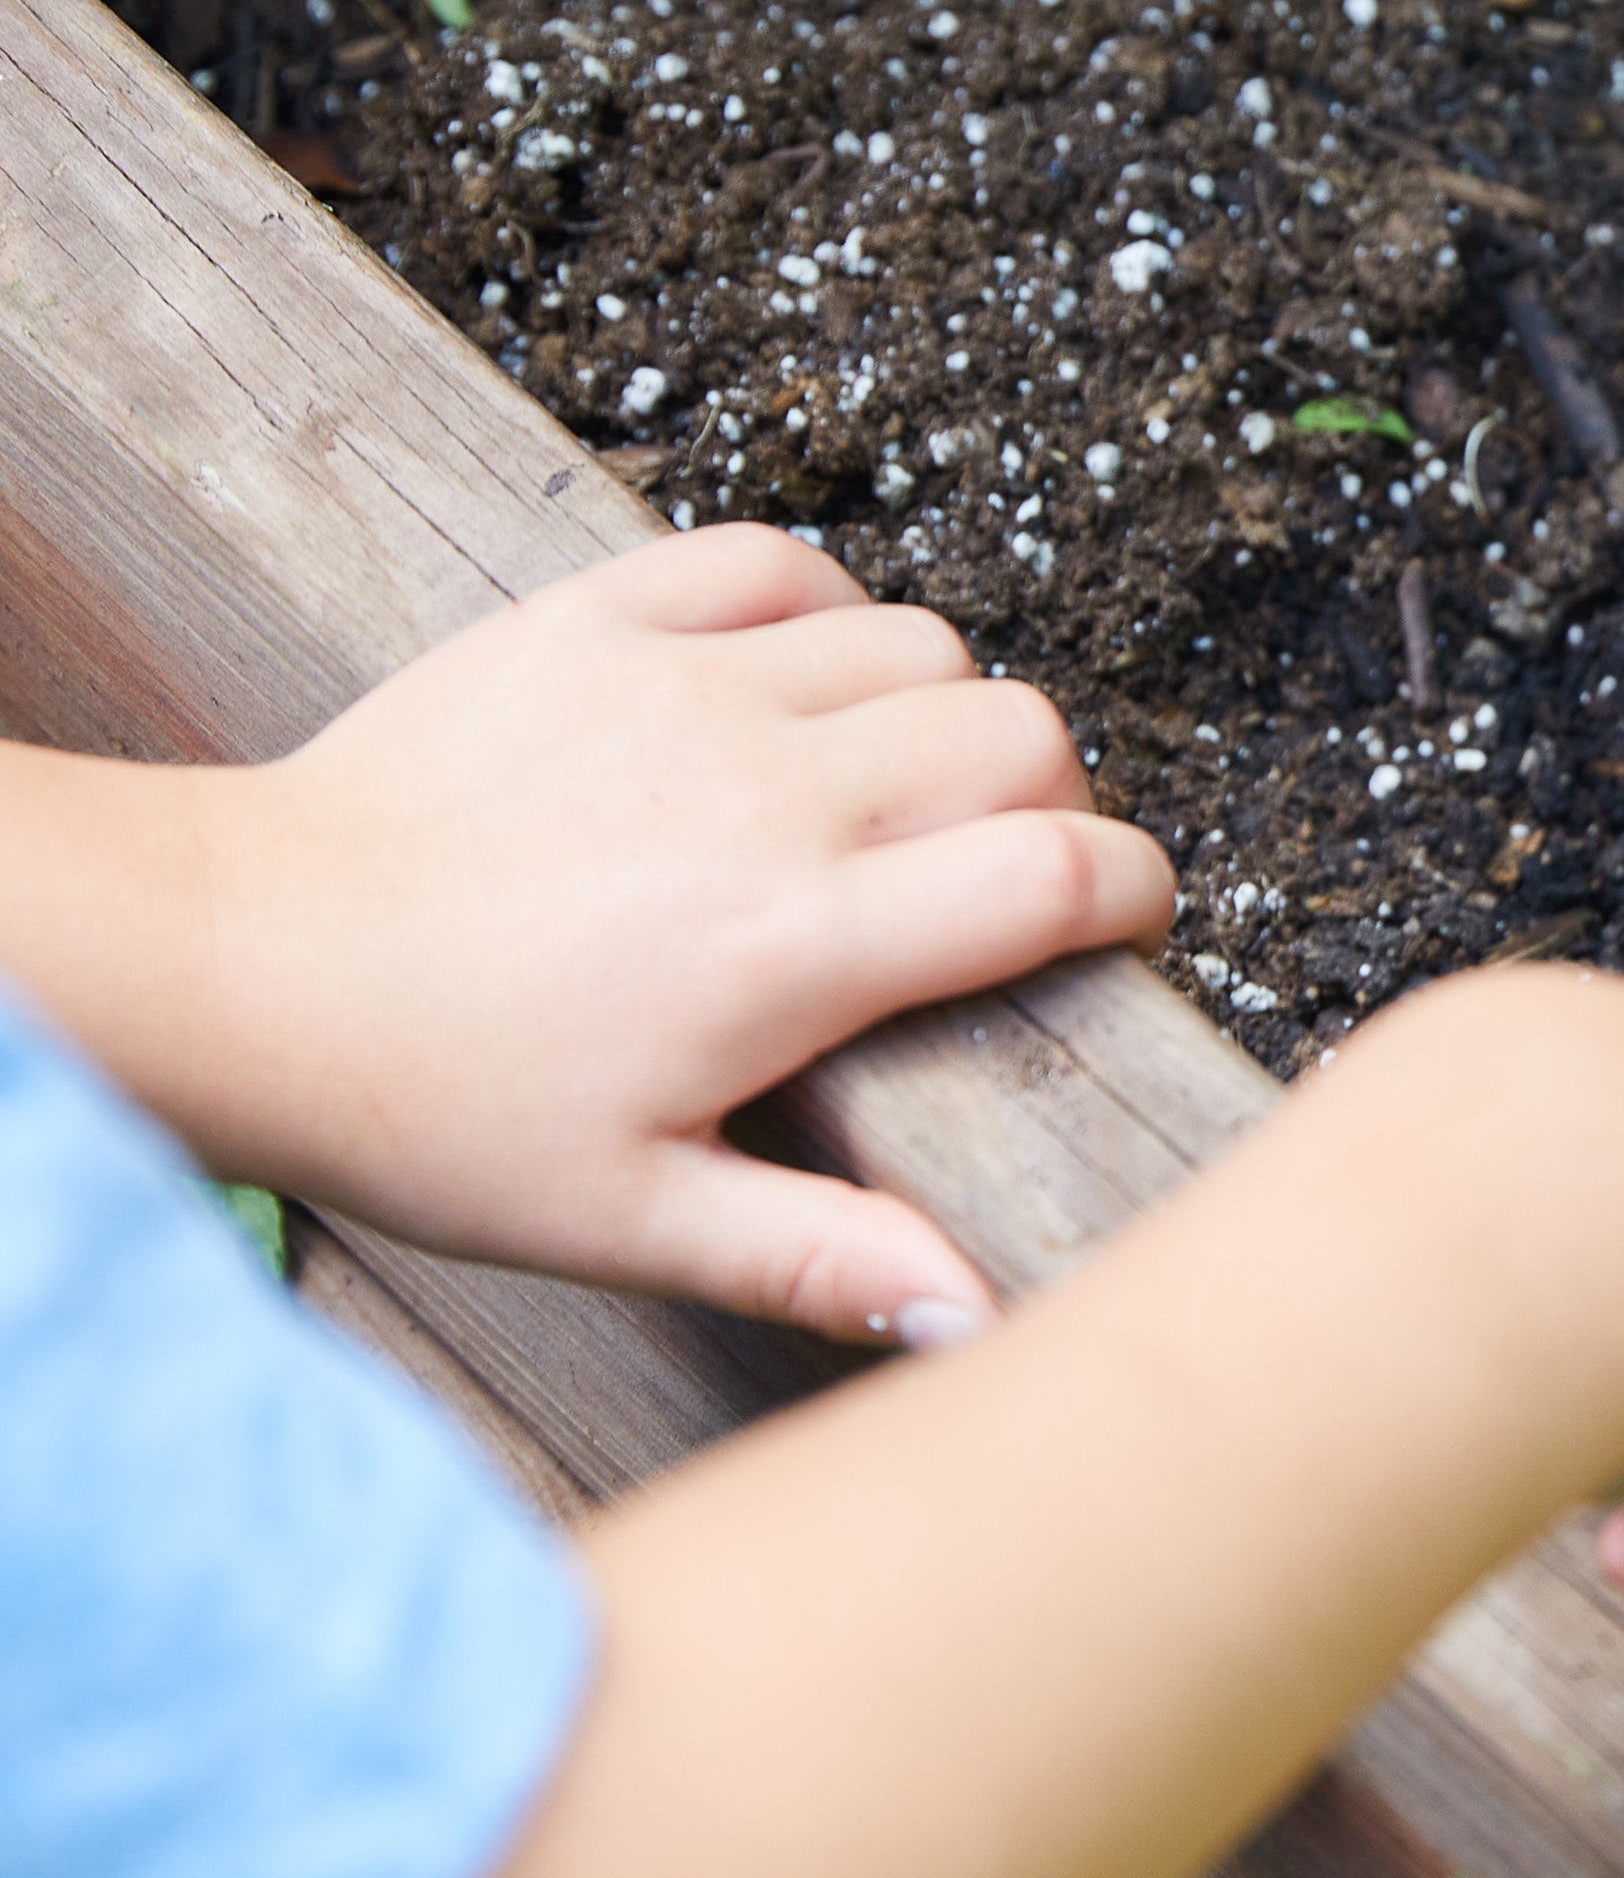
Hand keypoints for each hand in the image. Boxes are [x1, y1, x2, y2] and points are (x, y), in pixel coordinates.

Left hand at [191, 529, 1174, 1341]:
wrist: (238, 962)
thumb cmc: (428, 1103)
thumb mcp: (626, 1221)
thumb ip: (817, 1259)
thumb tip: (976, 1315)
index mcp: (793, 947)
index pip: (1056, 874)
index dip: (1131, 890)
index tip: (1122, 919)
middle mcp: (767, 796)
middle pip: (1023, 737)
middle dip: (1051, 802)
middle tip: (996, 869)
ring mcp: (684, 689)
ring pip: (925, 642)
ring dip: (945, 709)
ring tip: (891, 787)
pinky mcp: (602, 619)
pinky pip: (780, 562)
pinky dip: (826, 607)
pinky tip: (798, 683)